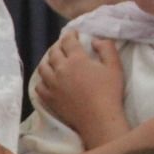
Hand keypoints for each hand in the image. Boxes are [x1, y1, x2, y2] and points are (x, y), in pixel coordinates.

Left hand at [35, 33, 127, 147]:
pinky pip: (39, 86)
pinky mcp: (49, 99)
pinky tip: (47, 81)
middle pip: (53, 52)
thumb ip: (106, 48)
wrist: (98, 119)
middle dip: (58, 46)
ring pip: (43, 68)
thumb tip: (95, 40)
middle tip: (63, 46)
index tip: (73, 34)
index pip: (68, 41)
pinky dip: (42, 81)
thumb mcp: (114, 66)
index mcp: (76, 59)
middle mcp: (60, 69)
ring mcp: (52, 85)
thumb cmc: (109, 92)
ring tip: (52, 61)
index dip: (70, 35)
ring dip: (47, 61)